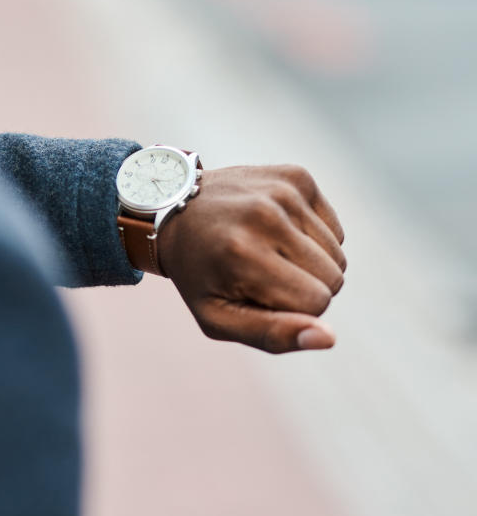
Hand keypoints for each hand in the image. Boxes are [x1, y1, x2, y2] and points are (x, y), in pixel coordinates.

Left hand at [159, 165, 345, 353]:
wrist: (176, 209)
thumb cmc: (199, 272)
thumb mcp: (217, 317)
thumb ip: (272, 336)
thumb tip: (329, 339)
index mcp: (242, 253)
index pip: (316, 304)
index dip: (291, 310)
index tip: (256, 293)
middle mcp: (265, 215)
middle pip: (333, 280)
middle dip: (304, 288)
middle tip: (259, 273)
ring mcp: (283, 190)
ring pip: (338, 257)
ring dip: (309, 264)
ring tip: (265, 251)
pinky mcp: (297, 176)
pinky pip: (335, 231)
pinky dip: (313, 238)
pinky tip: (276, 231)